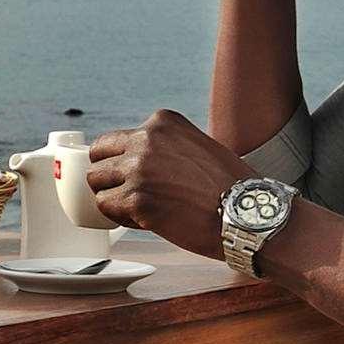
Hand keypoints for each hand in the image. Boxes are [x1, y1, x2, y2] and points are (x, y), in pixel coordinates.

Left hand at [86, 109, 256, 258]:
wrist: (246, 214)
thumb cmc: (229, 187)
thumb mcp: (196, 146)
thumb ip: (165, 147)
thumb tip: (135, 160)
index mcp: (161, 122)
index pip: (113, 140)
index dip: (119, 162)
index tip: (131, 176)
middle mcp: (146, 140)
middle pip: (98, 158)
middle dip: (110, 179)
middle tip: (130, 194)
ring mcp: (139, 169)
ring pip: (97, 184)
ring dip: (114, 199)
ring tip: (141, 209)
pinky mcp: (136, 200)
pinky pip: (106, 208)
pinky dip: (121, 218)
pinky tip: (146, 220)